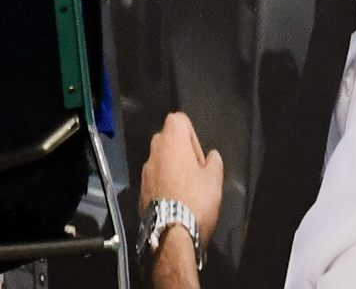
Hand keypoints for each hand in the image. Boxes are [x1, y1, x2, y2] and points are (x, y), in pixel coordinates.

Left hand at [139, 113, 223, 266]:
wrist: (171, 235)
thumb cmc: (196, 200)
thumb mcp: (214, 180)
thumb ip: (214, 162)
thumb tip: (211, 155)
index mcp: (172, 142)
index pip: (178, 119)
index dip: (192, 134)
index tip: (199, 156)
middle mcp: (154, 152)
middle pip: (166, 139)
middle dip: (180, 150)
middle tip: (195, 171)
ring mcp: (144, 173)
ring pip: (159, 160)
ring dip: (170, 168)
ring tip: (186, 188)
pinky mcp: (140, 192)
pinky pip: (153, 179)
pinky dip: (162, 184)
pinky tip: (174, 201)